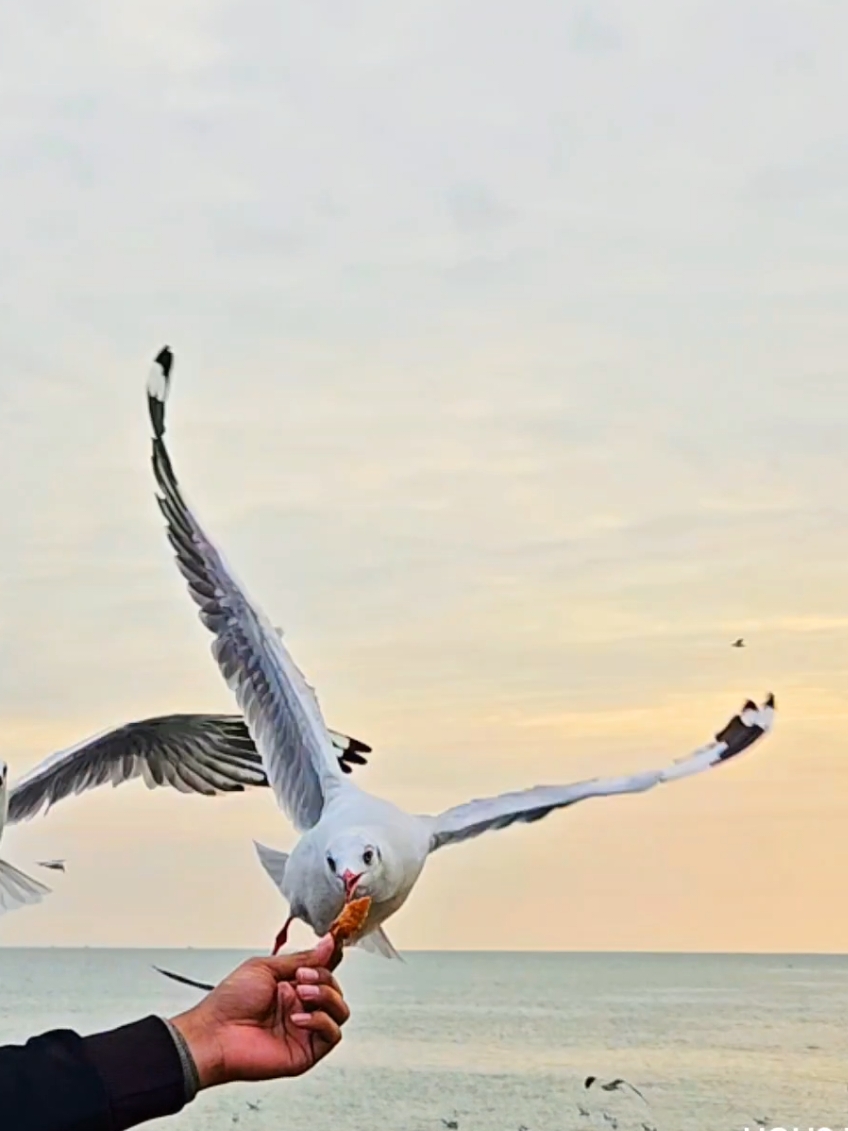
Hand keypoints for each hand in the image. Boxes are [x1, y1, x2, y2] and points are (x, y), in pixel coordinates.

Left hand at [170, 934, 348, 1087]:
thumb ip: (302, 958)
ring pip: (340, 1011)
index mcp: (291, 987)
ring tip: (301, 994)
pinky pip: (332, 1035)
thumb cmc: (230, 1002)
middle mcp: (300, 1008)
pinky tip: (298, 1018)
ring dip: (326, 998)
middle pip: (335, 990)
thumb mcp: (266, 968)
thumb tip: (329, 943)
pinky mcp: (306, 1052)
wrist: (214, 1033)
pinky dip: (321, 1021)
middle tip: (302, 978)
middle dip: (324, 979)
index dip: (327, 964)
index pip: (324, 974)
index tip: (326, 952)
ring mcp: (304, 1030)